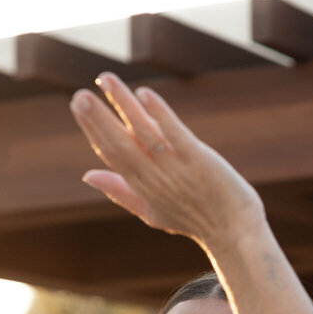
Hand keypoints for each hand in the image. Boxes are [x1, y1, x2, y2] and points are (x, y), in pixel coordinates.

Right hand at [70, 75, 264, 244]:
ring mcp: (176, 168)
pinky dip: (159, 114)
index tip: (78, 105)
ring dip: (123, 104)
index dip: (92, 128)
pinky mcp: (198, 160)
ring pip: (142, 132)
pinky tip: (145, 94)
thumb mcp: (151, 211)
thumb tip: (87, 175)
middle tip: (79, 94)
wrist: (234, 234)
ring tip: (106, 79)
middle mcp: (154, 177)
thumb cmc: (193, 220)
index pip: (110, 153)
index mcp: (141, 186)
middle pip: (119, 144)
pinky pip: (175, 134)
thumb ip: (120, 191)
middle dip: (97, 118)